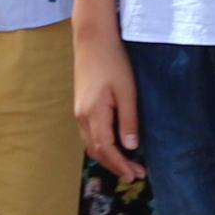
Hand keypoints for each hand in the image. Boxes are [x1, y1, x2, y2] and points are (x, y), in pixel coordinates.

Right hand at [73, 26, 142, 181]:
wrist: (93, 40)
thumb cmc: (113, 61)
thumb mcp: (127, 91)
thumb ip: (128, 120)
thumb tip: (131, 147)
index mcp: (93, 114)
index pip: (106, 149)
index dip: (121, 164)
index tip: (135, 174)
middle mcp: (82, 117)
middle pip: (96, 151)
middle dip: (115, 165)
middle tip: (135, 174)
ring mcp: (79, 112)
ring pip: (91, 144)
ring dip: (108, 157)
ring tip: (127, 165)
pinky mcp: (81, 106)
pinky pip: (89, 134)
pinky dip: (102, 146)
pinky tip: (115, 146)